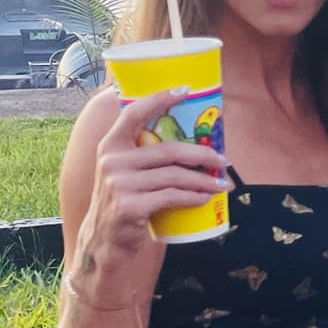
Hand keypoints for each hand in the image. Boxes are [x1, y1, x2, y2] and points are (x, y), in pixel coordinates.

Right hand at [83, 88, 230, 260]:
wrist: (104, 238)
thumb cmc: (125, 200)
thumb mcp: (124, 171)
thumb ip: (144, 155)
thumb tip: (191, 140)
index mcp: (110, 145)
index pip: (134, 113)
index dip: (160, 99)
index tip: (185, 89)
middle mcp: (112, 161)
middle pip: (169, 150)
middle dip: (203, 154)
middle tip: (224, 161)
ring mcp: (120, 184)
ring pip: (175, 176)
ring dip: (204, 180)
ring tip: (221, 184)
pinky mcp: (130, 206)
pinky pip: (172, 197)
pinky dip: (194, 197)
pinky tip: (205, 198)